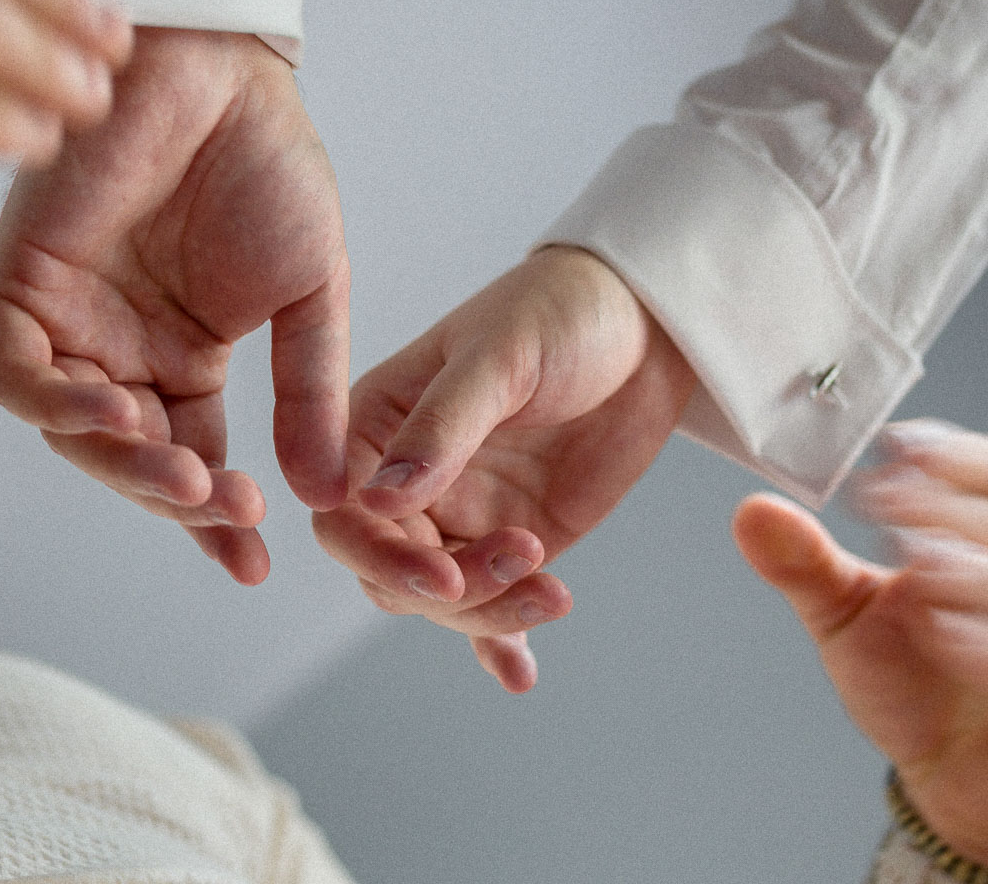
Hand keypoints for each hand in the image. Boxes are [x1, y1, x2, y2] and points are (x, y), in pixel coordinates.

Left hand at [0, 26, 348, 583]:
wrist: (221, 67)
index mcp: (184, 361)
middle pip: (130, 458)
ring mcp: (69, 319)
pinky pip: (19, 370)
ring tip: (183, 480)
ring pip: (72, 429)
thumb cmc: (268, 161)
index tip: (253, 567)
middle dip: (172, 498)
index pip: (193, 466)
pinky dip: (61, 403)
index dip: (217, 523)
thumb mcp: (312, 292)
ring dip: (120, 463)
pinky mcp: (22, 280)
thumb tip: (328, 493)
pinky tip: (119, 412)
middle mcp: (120, 351)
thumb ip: (308, 389)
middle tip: (225, 512)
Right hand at [312, 246, 696, 691]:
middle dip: (449, 587)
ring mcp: (459, 514)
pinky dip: (502, 643)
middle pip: (389, 570)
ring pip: (443, 598)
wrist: (644, 324)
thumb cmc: (557, 313)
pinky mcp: (513, 539)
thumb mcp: (499, 358)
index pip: (342, 511)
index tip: (442, 571)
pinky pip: (492, 607)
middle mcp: (403, 478)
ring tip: (553, 588)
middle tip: (521, 562)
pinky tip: (521, 674)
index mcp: (373, 424)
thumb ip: (443, 427)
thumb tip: (385, 502)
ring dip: (490, 610)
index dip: (379, 554)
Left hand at [734, 421, 987, 881]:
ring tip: (918, 569)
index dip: (950, 457)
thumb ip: (804, 565)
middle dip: (949, 513)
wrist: (955, 785)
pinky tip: (948, 634)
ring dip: (980, 577)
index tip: (891, 449)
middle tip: (885, 506)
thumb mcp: (843, 617)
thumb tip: (753, 510)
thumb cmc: (914, 684)